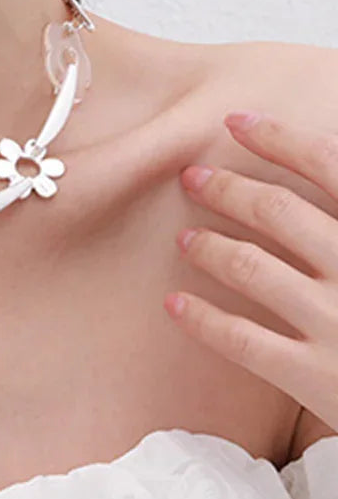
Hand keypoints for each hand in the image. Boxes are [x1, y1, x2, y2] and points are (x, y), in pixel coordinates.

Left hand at [164, 111, 337, 429]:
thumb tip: (323, 166)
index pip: (330, 166)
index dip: (278, 138)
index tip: (234, 121)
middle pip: (278, 212)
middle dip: (228, 189)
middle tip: (191, 177)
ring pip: (252, 268)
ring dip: (209, 247)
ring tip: (185, 238)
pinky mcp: (318, 377)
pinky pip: (243, 340)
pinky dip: (202, 318)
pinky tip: (175, 304)